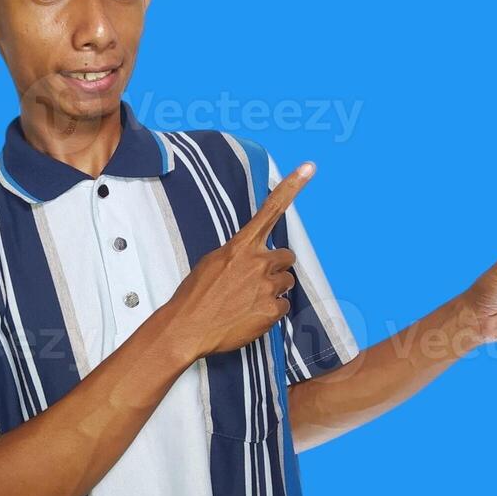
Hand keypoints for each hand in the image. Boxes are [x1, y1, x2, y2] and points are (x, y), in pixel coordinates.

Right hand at [163, 161, 315, 361]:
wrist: (188, 327)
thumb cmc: (195, 295)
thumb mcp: (212, 262)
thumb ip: (237, 255)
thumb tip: (250, 259)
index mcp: (241, 246)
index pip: (271, 210)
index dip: (292, 187)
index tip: (309, 168)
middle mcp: (258, 262)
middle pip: (286, 257)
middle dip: (276, 267)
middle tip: (255, 281)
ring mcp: (267, 287)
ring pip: (286, 283)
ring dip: (273, 289)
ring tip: (247, 300)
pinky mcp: (272, 311)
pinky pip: (283, 306)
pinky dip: (270, 311)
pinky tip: (249, 315)